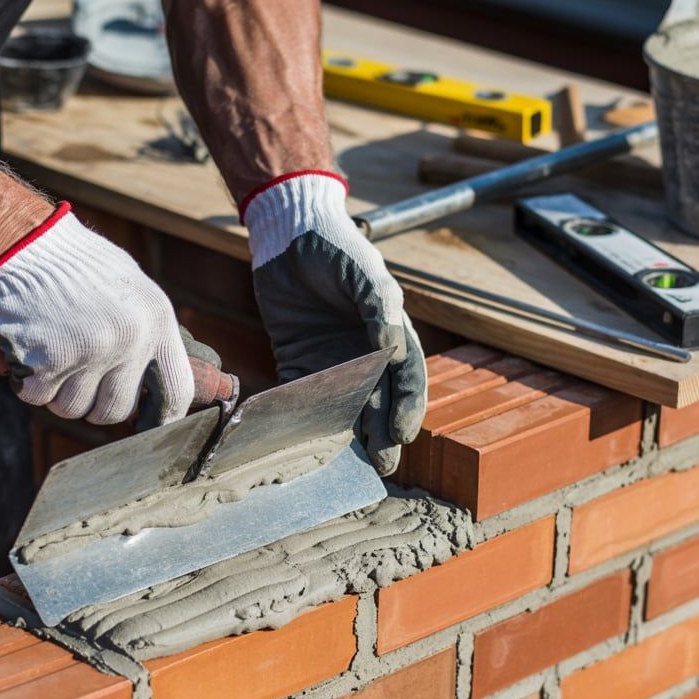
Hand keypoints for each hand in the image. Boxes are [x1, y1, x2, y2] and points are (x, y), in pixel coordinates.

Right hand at [0, 202, 193, 425]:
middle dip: (93, 404)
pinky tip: (28, 352)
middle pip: (115, 411)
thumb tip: (156, 384)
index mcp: (157, 322)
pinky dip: (27, 383)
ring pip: (73, 408)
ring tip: (51, 354)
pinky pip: (38, 396)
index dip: (161, 419)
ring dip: (57, 393)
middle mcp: (130, 340)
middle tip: (77, 378)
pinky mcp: (49, 360)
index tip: (147, 428)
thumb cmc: (76, 265)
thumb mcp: (131, 290)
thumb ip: (146, 333)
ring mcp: (90, 353)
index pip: (176, 392)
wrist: (23, 243)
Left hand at [243, 172, 426, 474]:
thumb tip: (391, 348)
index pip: (408, 379)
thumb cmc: (335, 247)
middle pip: (380, 402)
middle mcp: (366, 354)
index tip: (404, 433)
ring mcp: (333, 361)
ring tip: (351, 465)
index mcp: (391, 334)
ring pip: (345, 407)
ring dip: (349, 436)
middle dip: (384, 434)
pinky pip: (303, 396)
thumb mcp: (363, 271)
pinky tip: (302, 439)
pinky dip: (304, 418)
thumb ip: (378, 306)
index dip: (409, 408)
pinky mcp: (299, 360)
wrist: (289, 233)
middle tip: (383, 464)